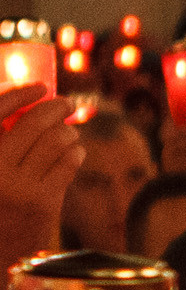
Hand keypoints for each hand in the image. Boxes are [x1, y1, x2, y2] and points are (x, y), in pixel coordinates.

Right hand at [0, 94, 81, 263]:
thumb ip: (1, 141)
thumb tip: (29, 105)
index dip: (19, 94)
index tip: (40, 87)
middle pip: (33, 123)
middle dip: (57, 108)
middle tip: (68, 104)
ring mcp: (18, 186)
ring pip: (56, 141)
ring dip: (68, 132)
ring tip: (68, 134)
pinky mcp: (43, 202)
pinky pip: (68, 164)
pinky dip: (75, 153)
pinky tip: (73, 153)